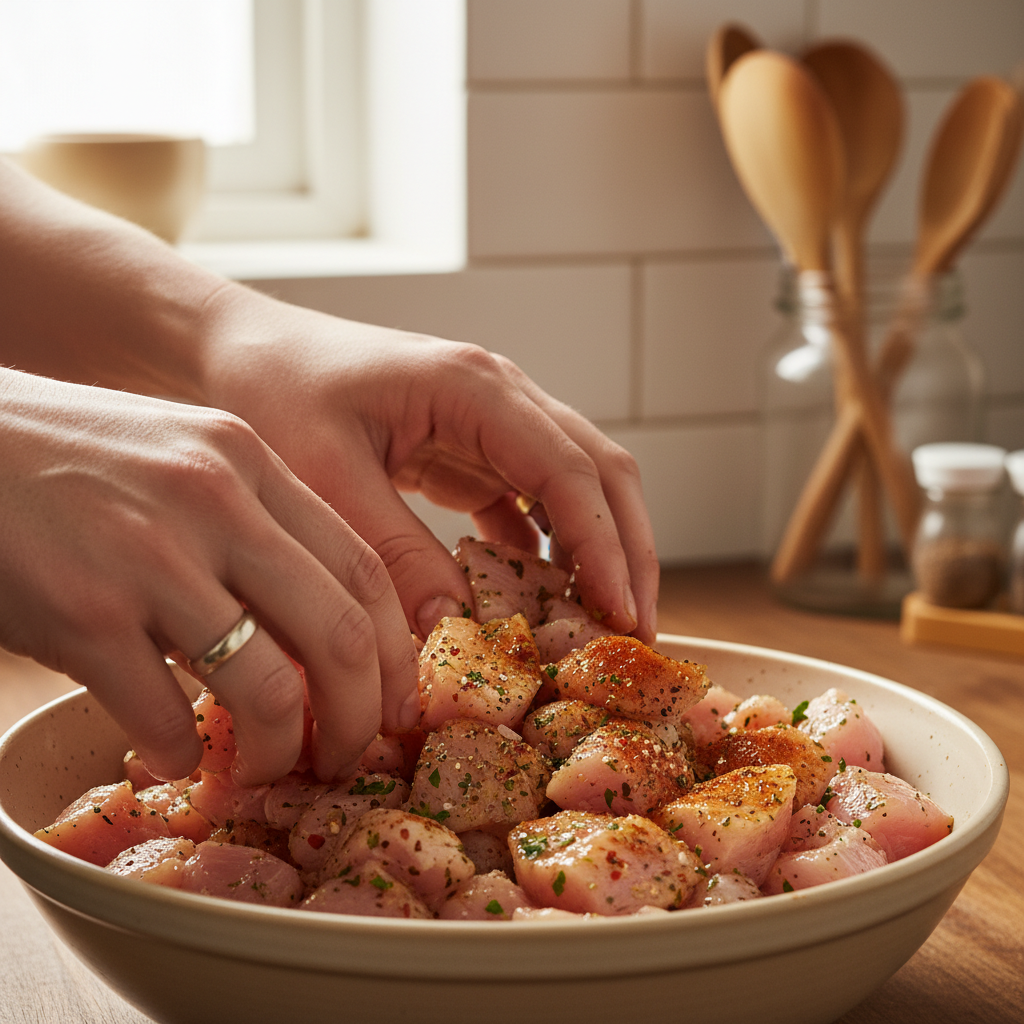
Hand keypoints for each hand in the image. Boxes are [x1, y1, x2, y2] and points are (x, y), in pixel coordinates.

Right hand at [0, 369, 418, 784]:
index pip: (365, 570)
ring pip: (270, 689)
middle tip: (344, 757)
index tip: (396, 703)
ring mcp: (151, 556)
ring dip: (274, 751)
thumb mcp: (185, 462)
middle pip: (341, 636)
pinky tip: (167, 752)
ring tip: (257, 768)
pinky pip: (166, 716)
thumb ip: (255, 526)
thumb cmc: (71, 460)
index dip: (398, 653)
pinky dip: (179, 753)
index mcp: (251, 464)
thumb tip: (320, 631)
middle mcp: (216, 502)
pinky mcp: (84, 612)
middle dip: (359, 719)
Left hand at [198, 289, 659, 643]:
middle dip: (626, 551)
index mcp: (475, 388)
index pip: (571, 472)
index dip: (605, 548)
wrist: (235, 348)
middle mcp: (500, 397)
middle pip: (600, 473)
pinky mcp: (467, 449)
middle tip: (635, 631)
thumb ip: (394, 551)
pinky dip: (544, 550)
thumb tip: (454, 631)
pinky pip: (527, 502)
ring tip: (598, 627)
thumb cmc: (273, 391)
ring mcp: (489, 421)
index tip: (622, 617)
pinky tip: (536, 599)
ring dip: (594, 552)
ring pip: (575, 487)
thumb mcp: (326, 475)